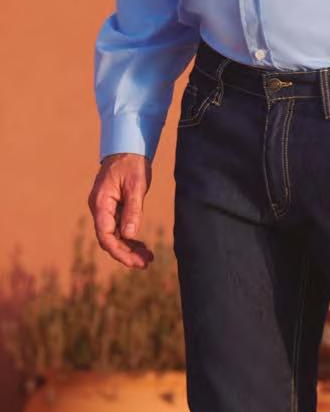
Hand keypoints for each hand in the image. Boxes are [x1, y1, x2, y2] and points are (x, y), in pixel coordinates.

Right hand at [88, 153, 153, 268]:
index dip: (119, 252)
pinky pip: (119, 230)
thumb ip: (133, 210)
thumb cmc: (131, 164)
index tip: (135, 262)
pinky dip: (130, 240)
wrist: (128, 148)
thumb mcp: (136, 186)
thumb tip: (130, 235)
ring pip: (114, 237)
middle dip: (126, 254)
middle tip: (146, 263)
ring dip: (129, 249)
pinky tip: (142, 247)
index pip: (105, 235)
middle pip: (109, 240)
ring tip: (148, 258)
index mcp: (101, 203)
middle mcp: (99, 209)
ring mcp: (105, 210)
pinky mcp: (113, 210)